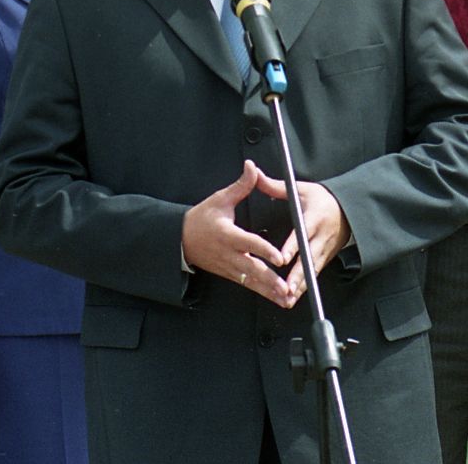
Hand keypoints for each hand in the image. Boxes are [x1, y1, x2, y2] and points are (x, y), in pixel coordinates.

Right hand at [182, 160, 293, 307]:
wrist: (180, 239)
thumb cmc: (201, 218)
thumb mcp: (219, 199)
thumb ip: (241, 186)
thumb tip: (252, 167)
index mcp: (227, 234)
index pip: (249, 243)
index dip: (265, 250)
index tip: (280, 258)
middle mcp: (229, 253)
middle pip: (252, 269)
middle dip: (270, 280)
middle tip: (286, 287)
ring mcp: (229, 267)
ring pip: (251, 281)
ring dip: (269, 291)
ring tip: (287, 299)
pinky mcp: (230, 274)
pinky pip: (248, 285)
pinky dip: (263, 293)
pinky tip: (277, 299)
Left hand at [275, 181, 350, 298]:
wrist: (349, 208)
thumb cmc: (323, 199)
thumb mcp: (301, 189)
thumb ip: (275, 186)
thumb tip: (255, 174)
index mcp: (313, 218)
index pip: (301, 234)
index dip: (292, 247)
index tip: (281, 259)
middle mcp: (320, 237)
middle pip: (308, 259)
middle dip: (298, 275)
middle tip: (286, 288)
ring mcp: (325, 249)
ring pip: (312, 270)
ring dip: (301, 286)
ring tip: (289, 298)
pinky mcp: (326, 258)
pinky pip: (315, 274)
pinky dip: (306, 287)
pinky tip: (296, 297)